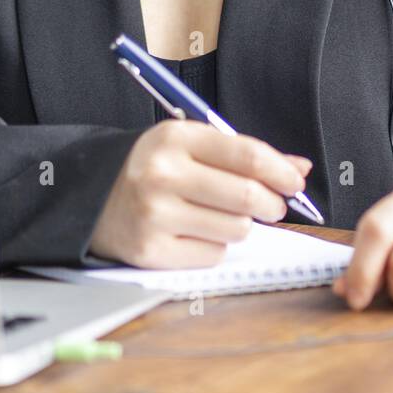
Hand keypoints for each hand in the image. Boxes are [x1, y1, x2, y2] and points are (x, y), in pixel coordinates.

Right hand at [89, 122, 312, 267]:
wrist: (92, 196)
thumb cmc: (154, 167)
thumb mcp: (190, 145)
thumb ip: (243, 154)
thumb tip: (299, 168)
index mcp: (175, 137)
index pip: (246, 155)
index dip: (281, 170)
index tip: (296, 181)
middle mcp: (163, 174)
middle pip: (247, 196)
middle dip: (273, 204)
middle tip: (274, 205)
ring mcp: (155, 215)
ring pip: (236, 230)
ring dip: (240, 225)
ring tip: (219, 214)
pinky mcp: (152, 251)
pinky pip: (213, 254)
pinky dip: (214, 245)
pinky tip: (193, 232)